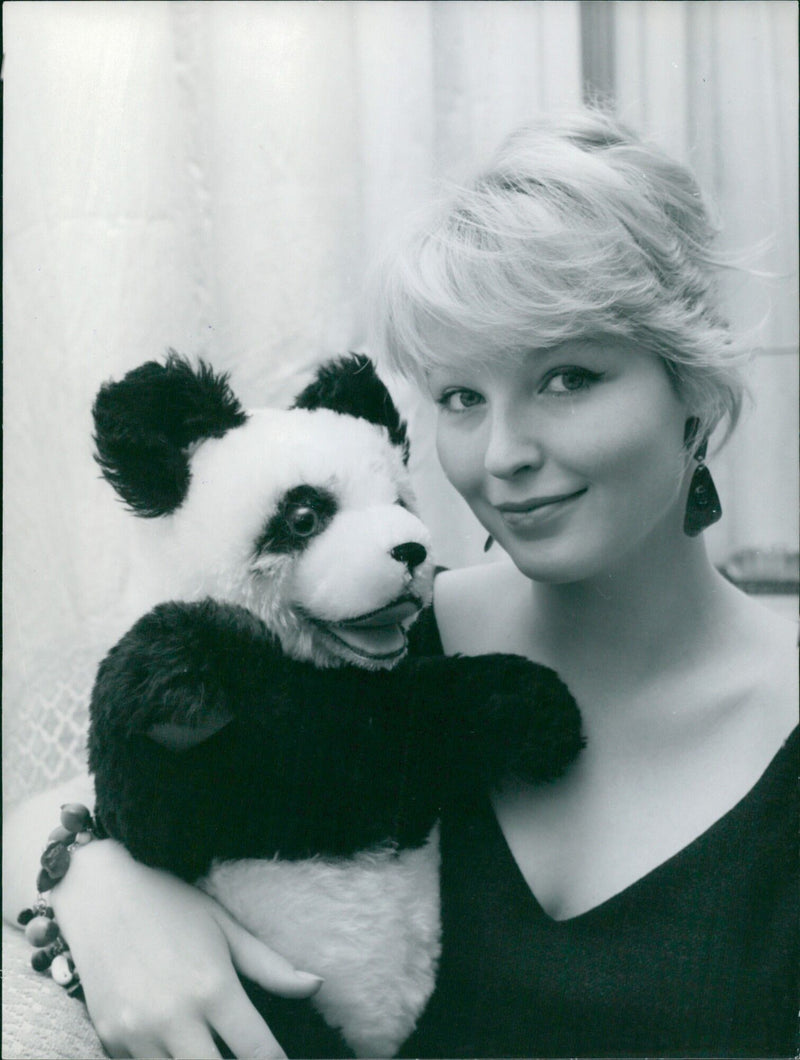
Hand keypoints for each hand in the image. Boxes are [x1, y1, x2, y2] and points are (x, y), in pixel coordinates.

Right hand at [52, 839, 321, 1058]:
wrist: (99, 892)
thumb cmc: (169, 903)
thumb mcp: (224, 926)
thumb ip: (270, 965)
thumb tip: (316, 985)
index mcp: (213, 987)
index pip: (258, 1052)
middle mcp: (176, 1017)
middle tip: (239, 1049)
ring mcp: (138, 1033)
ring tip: (207, 1040)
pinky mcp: (109, 1039)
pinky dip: (161, 1058)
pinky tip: (172, 1039)